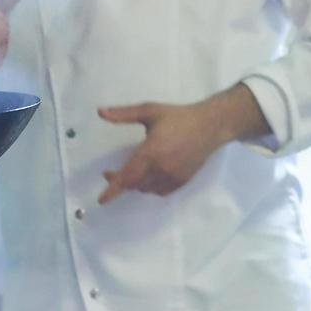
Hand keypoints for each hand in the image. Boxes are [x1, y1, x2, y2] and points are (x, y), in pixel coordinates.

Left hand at [97, 99, 233, 203]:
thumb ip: (123, 114)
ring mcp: (172, 177)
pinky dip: (150, 188)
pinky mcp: (182, 181)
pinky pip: (161, 192)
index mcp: (150, 152)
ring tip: (130, 172)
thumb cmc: (178, 116)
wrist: (210, 125)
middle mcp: (160, 168)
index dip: (112, 190)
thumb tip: (100, 112)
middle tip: (110, 173)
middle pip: (133, 184)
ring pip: (146, 189)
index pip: (126, 176)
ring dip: (135, 184)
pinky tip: (149, 177)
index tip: (101, 200)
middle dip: (120, 181)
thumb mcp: (149, 110)